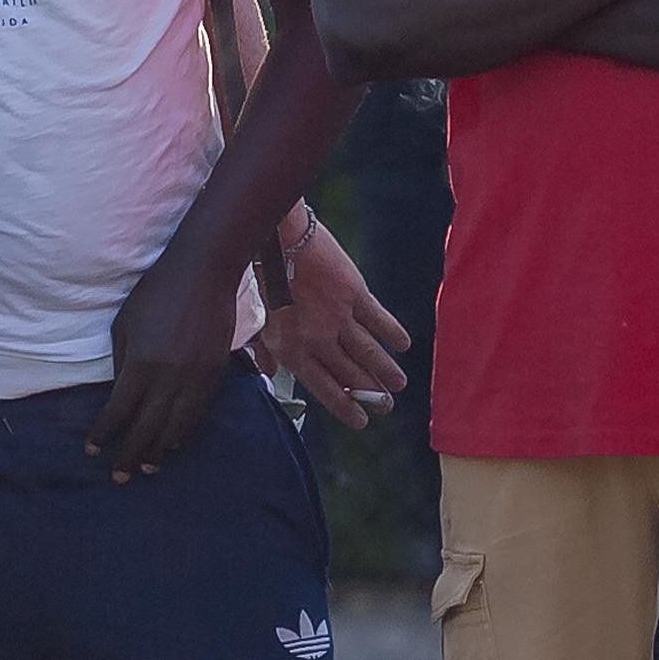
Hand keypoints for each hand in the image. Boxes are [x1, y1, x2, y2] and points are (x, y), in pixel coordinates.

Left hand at [91, 244, 238, 479]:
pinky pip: (199, 412)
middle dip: (130, 454)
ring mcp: (197, 376)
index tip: (92, 450)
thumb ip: (121, 362)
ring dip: (160, 450)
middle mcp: (171, 375)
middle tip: (118, 476)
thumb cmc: (156, 292)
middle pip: (148, 427)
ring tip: (147, 467)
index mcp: (142, 361)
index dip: (104, 433)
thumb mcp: (124, 324)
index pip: (119, 410)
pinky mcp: (216, 372)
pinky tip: (174, 443)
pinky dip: (185, 431)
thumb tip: (119, 396)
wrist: (205, 271)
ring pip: (177, 426)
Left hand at [254, 219, 409, 428]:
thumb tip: (267, 371)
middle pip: (352, 376)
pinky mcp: (355, 294)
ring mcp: (339, 318)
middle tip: (386, 406)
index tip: (361, 421)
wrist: (276, 237)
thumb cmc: (259, 277)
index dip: (344, 408)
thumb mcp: (255, 321)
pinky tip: (403, 345)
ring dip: (386, 372)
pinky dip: (393, 334)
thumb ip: (264, 351)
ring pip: (370, 354)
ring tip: (399, 385)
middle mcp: (318, 340)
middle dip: (372, 395)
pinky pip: (379, 321)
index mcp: (291, 350)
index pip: (324, 389)